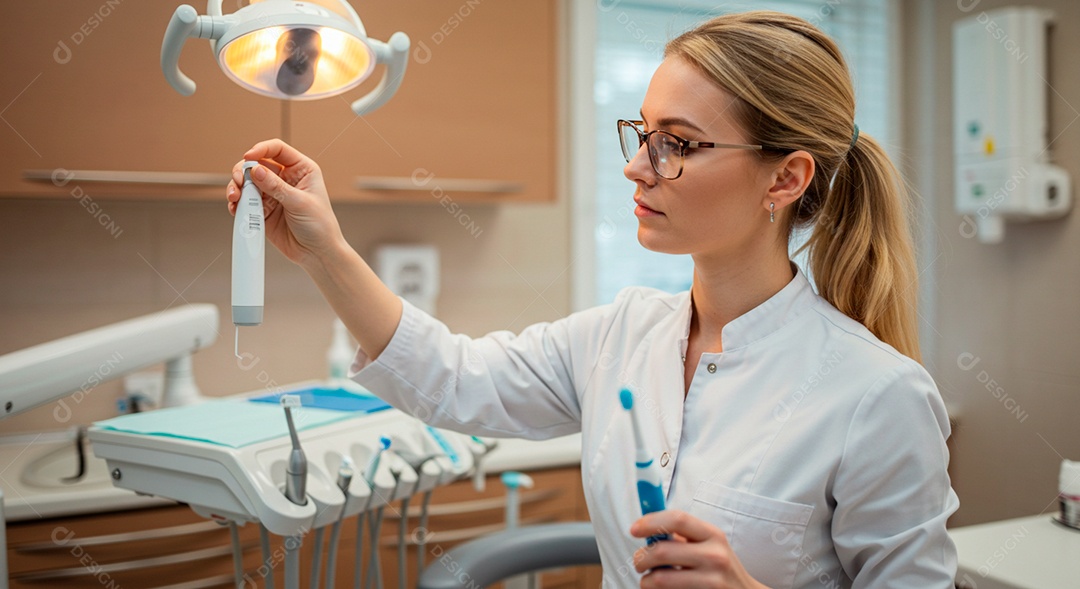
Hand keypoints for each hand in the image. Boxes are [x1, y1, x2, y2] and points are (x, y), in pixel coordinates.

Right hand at [226, 139, 345, 267]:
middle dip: (244, 170)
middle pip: (257, 164)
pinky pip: (245, 201)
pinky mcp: (263, 210)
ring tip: (236, 197)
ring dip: (237, 187)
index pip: (277, 149)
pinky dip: (238, 204)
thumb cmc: (320, 226)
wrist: (317, 253)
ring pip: (248, 182)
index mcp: (301, 170)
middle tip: (239, 181)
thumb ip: (276, 186)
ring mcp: (272, 194)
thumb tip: (256, 170)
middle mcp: (285, 179)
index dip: (261, 149)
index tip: (249, 157)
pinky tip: (237, 208)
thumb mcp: (299, 202)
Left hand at [631, 510, 768, 588]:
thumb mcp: (709, 544)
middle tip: (639, 563)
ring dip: (646, 581)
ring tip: (649, 580)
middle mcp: (715, 556)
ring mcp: (711, 581)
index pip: (678, 519)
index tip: (634, 529)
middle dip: (641, 558)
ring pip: (660, 579)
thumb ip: (683, 536)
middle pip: (662, 551)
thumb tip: (647, 527)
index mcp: (713, 535)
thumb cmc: (720, 568)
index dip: (651, 521)